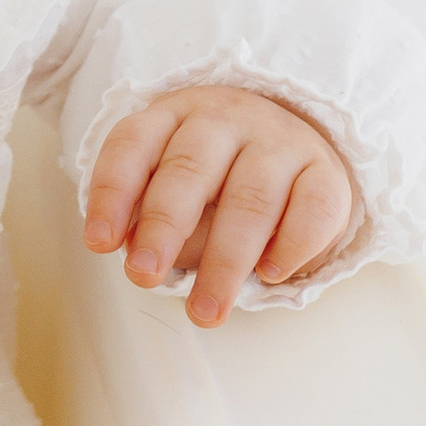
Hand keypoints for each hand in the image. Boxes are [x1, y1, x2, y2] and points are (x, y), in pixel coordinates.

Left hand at [82, 85, 356, 329]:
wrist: (294, 145)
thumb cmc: (216, 175)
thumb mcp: (172, 183)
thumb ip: (151, 215)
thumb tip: (137, 253)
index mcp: (174, 115)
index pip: (134, 144)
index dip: (113, 193)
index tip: (99, 243)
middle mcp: (227, 118)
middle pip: (190, 169)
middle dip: (163, 227)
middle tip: (143, 277)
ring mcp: (280, 140)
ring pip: (251, 198)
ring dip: (225, 261)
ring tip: (205, 310)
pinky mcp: (326, 171)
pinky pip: (313, 207)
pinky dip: (291, 245)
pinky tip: (269, 274)